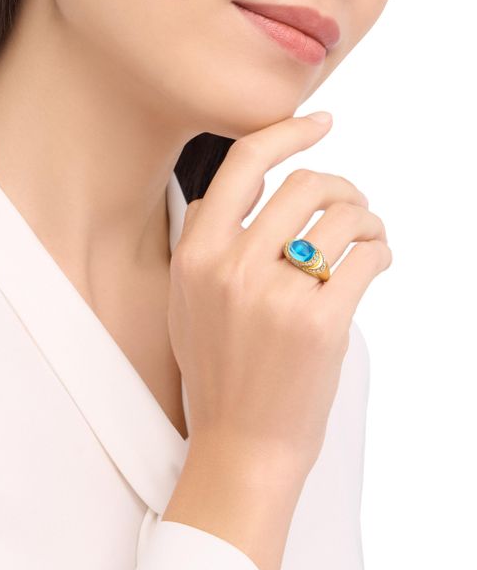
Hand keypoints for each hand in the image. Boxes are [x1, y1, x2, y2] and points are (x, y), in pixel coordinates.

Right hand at [163, 112, 391, 569]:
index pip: (244, 164)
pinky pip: (367, 257)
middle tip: (354, 204)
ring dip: (368, 219)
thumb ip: (205, 246)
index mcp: (194, 258)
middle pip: (305, 185)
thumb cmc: (219, 376)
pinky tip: (380, 260)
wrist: (240, 446)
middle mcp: (229, 269)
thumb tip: (243, 193)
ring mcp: (275, 297)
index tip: (319, 123)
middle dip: (342, 186)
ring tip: (372, 239)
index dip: (286, 134)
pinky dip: (382, 251)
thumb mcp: (188, 306)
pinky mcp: (320, 325)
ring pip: (343, 216)